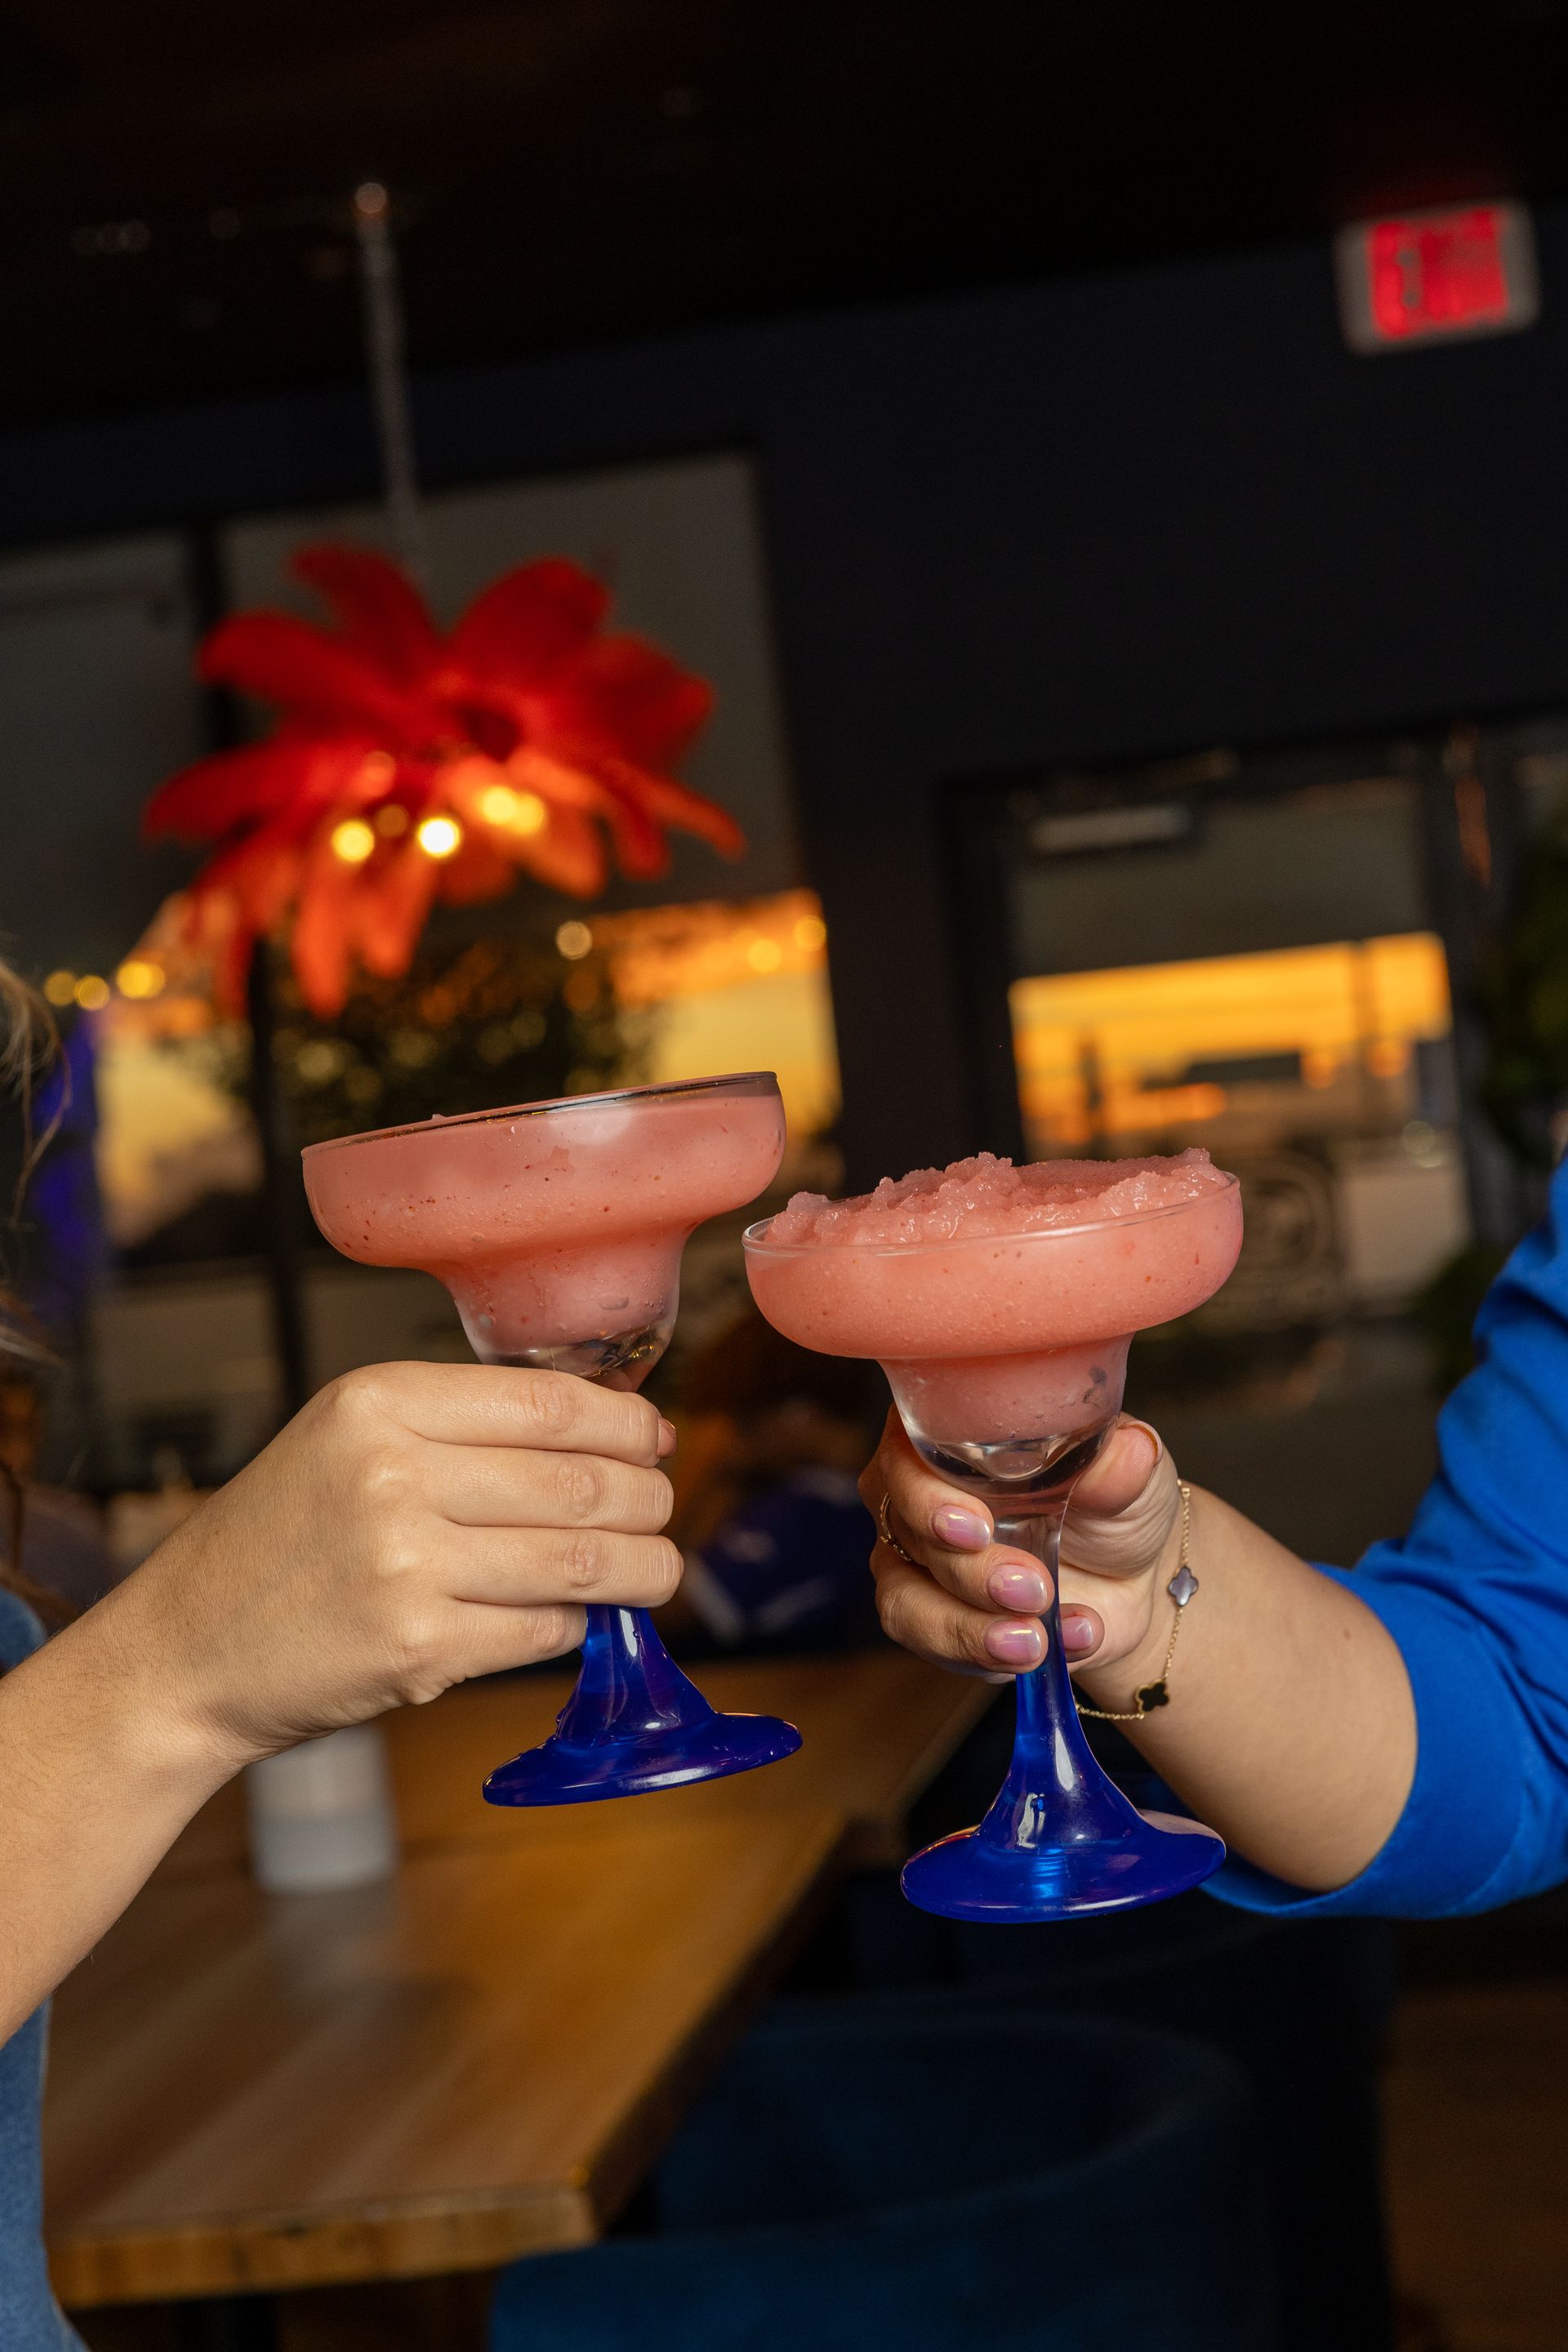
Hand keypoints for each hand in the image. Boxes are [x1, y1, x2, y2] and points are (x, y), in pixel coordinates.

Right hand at [93, 1363, 679, 1772]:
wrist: (186, 1649)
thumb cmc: (283, 1539)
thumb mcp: (349, 1439)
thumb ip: (460, 1426)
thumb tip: (607, 1430)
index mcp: (381, 1401)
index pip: (551, 1402)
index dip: (625, 1423)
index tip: (655, 1438)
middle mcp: (394, 1473)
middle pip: (580, 1482)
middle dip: (647, 1501)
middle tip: (661, 1511)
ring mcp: (408, 1564)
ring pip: (581, 1561)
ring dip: (641, 1571)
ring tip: (655, 1571)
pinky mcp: (420, 1647)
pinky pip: (544, 1630)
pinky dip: (575, 1627)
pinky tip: (572, 1618)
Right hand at [859, 1409, 1179, 1677]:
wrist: (1133, 1580)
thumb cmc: (1118, 1502)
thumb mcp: (1132, 1476)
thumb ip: (1122, 1464)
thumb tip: (1129, 1451)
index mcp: (952, 1427)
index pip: (907, 1447)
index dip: (928, 1493)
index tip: (977, 1527)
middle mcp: (919, 1485)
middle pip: (906, 1527)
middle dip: (969, 1572)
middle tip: (1032, 1590)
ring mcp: (916, 1554)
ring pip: (905, 1598)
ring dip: (967, 1629)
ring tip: (1036, 1642)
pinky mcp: (928, 1613)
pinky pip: (932, 1642)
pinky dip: (990, 1654)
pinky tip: (1058, 1646)